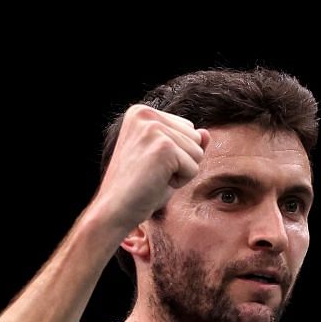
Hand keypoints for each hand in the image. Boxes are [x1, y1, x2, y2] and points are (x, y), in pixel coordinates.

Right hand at [87, 104, 208, 236]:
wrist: (115, 209)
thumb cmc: (138, 188)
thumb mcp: (165, 160)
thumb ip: (185, 143)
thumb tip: (206, 133)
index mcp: (141, 112)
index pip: (187, 128)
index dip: (176, 154)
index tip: (150, 164)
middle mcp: (146, 114)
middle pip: (195, 137)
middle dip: (181, 162)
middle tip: (152, 173)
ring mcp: (154, 128)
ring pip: (197, 152)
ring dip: (180, 172)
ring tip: (153, 177)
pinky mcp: (164, 147)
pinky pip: (193, 168)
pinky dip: (180, 182)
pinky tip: (156, 183)